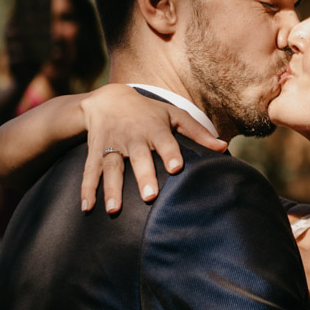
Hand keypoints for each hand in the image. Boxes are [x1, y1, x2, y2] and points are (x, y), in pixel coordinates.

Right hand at [79, 84, 226, 212]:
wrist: (107, 99)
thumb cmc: (148, 112)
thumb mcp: (173, 115)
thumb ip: (197, 132)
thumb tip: (223, 148)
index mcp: (154, 128)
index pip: (164, 140)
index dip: (170, 153)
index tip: (176, 168)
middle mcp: (132, 137)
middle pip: (138, 157)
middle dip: (143, 175)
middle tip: (149, 196)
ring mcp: (111, 145)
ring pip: (111, 167)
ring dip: (111, 189)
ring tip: (114, 210)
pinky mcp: (94, 152)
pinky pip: (89, 171)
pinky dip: (86, 189)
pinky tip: (87, 208)